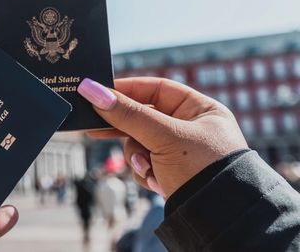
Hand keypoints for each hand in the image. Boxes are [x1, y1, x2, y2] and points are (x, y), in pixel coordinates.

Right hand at [78, 77, 247, 197]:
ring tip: (148, 169)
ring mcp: (180, 152)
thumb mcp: (163, 137)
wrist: (217, 219)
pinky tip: (157, 182)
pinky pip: (144, 164)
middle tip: (94, 128)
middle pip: (144, 118)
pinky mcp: (171, 172)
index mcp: (200, 110)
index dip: (127, 90)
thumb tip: (91, 89)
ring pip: (139, 143)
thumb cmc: (202, 169)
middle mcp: (191, 128)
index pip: (156, 89)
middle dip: (126, 130)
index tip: (98, 92)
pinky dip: (145, 172)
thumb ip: (127, 114)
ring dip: (138, 157)